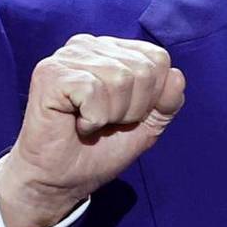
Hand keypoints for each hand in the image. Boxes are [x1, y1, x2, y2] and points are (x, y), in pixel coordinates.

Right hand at [0, 34, 185, 226]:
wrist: (59, 181)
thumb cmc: (97, 150)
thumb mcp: (145, 126)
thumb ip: (167, 101)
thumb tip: (176, 76)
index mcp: (112, 50)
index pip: (158, 59)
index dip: (151, 98)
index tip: (124, 116)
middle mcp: (89, 45)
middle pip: (143, 70)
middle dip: (132, 109)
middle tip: (104, 123)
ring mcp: (67, 56)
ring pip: (120, 80)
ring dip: (110, 116)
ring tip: (89, 124)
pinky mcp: (50, 74)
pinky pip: (94, 92)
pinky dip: (92, 119)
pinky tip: (76, 124)